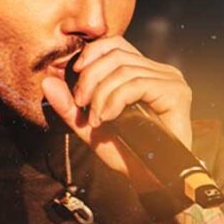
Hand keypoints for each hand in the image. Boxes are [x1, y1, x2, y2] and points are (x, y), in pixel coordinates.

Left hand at [40, 36, 192, 179]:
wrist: (149, 178)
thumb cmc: (124, 151)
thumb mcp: (89, 125)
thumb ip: (69, 105)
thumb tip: (46, 82)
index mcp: (142, 72)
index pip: (114, 44)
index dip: (91, 53)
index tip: (75, 72)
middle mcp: (159, 71)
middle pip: (115, 55)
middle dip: (90, 78)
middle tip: (81, 104)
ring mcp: (170, 80)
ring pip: (123, 70)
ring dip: (101, 95)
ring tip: (96, 118)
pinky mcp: (176, 93)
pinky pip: (137, 84)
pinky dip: (115, 100)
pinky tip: (108, 117)